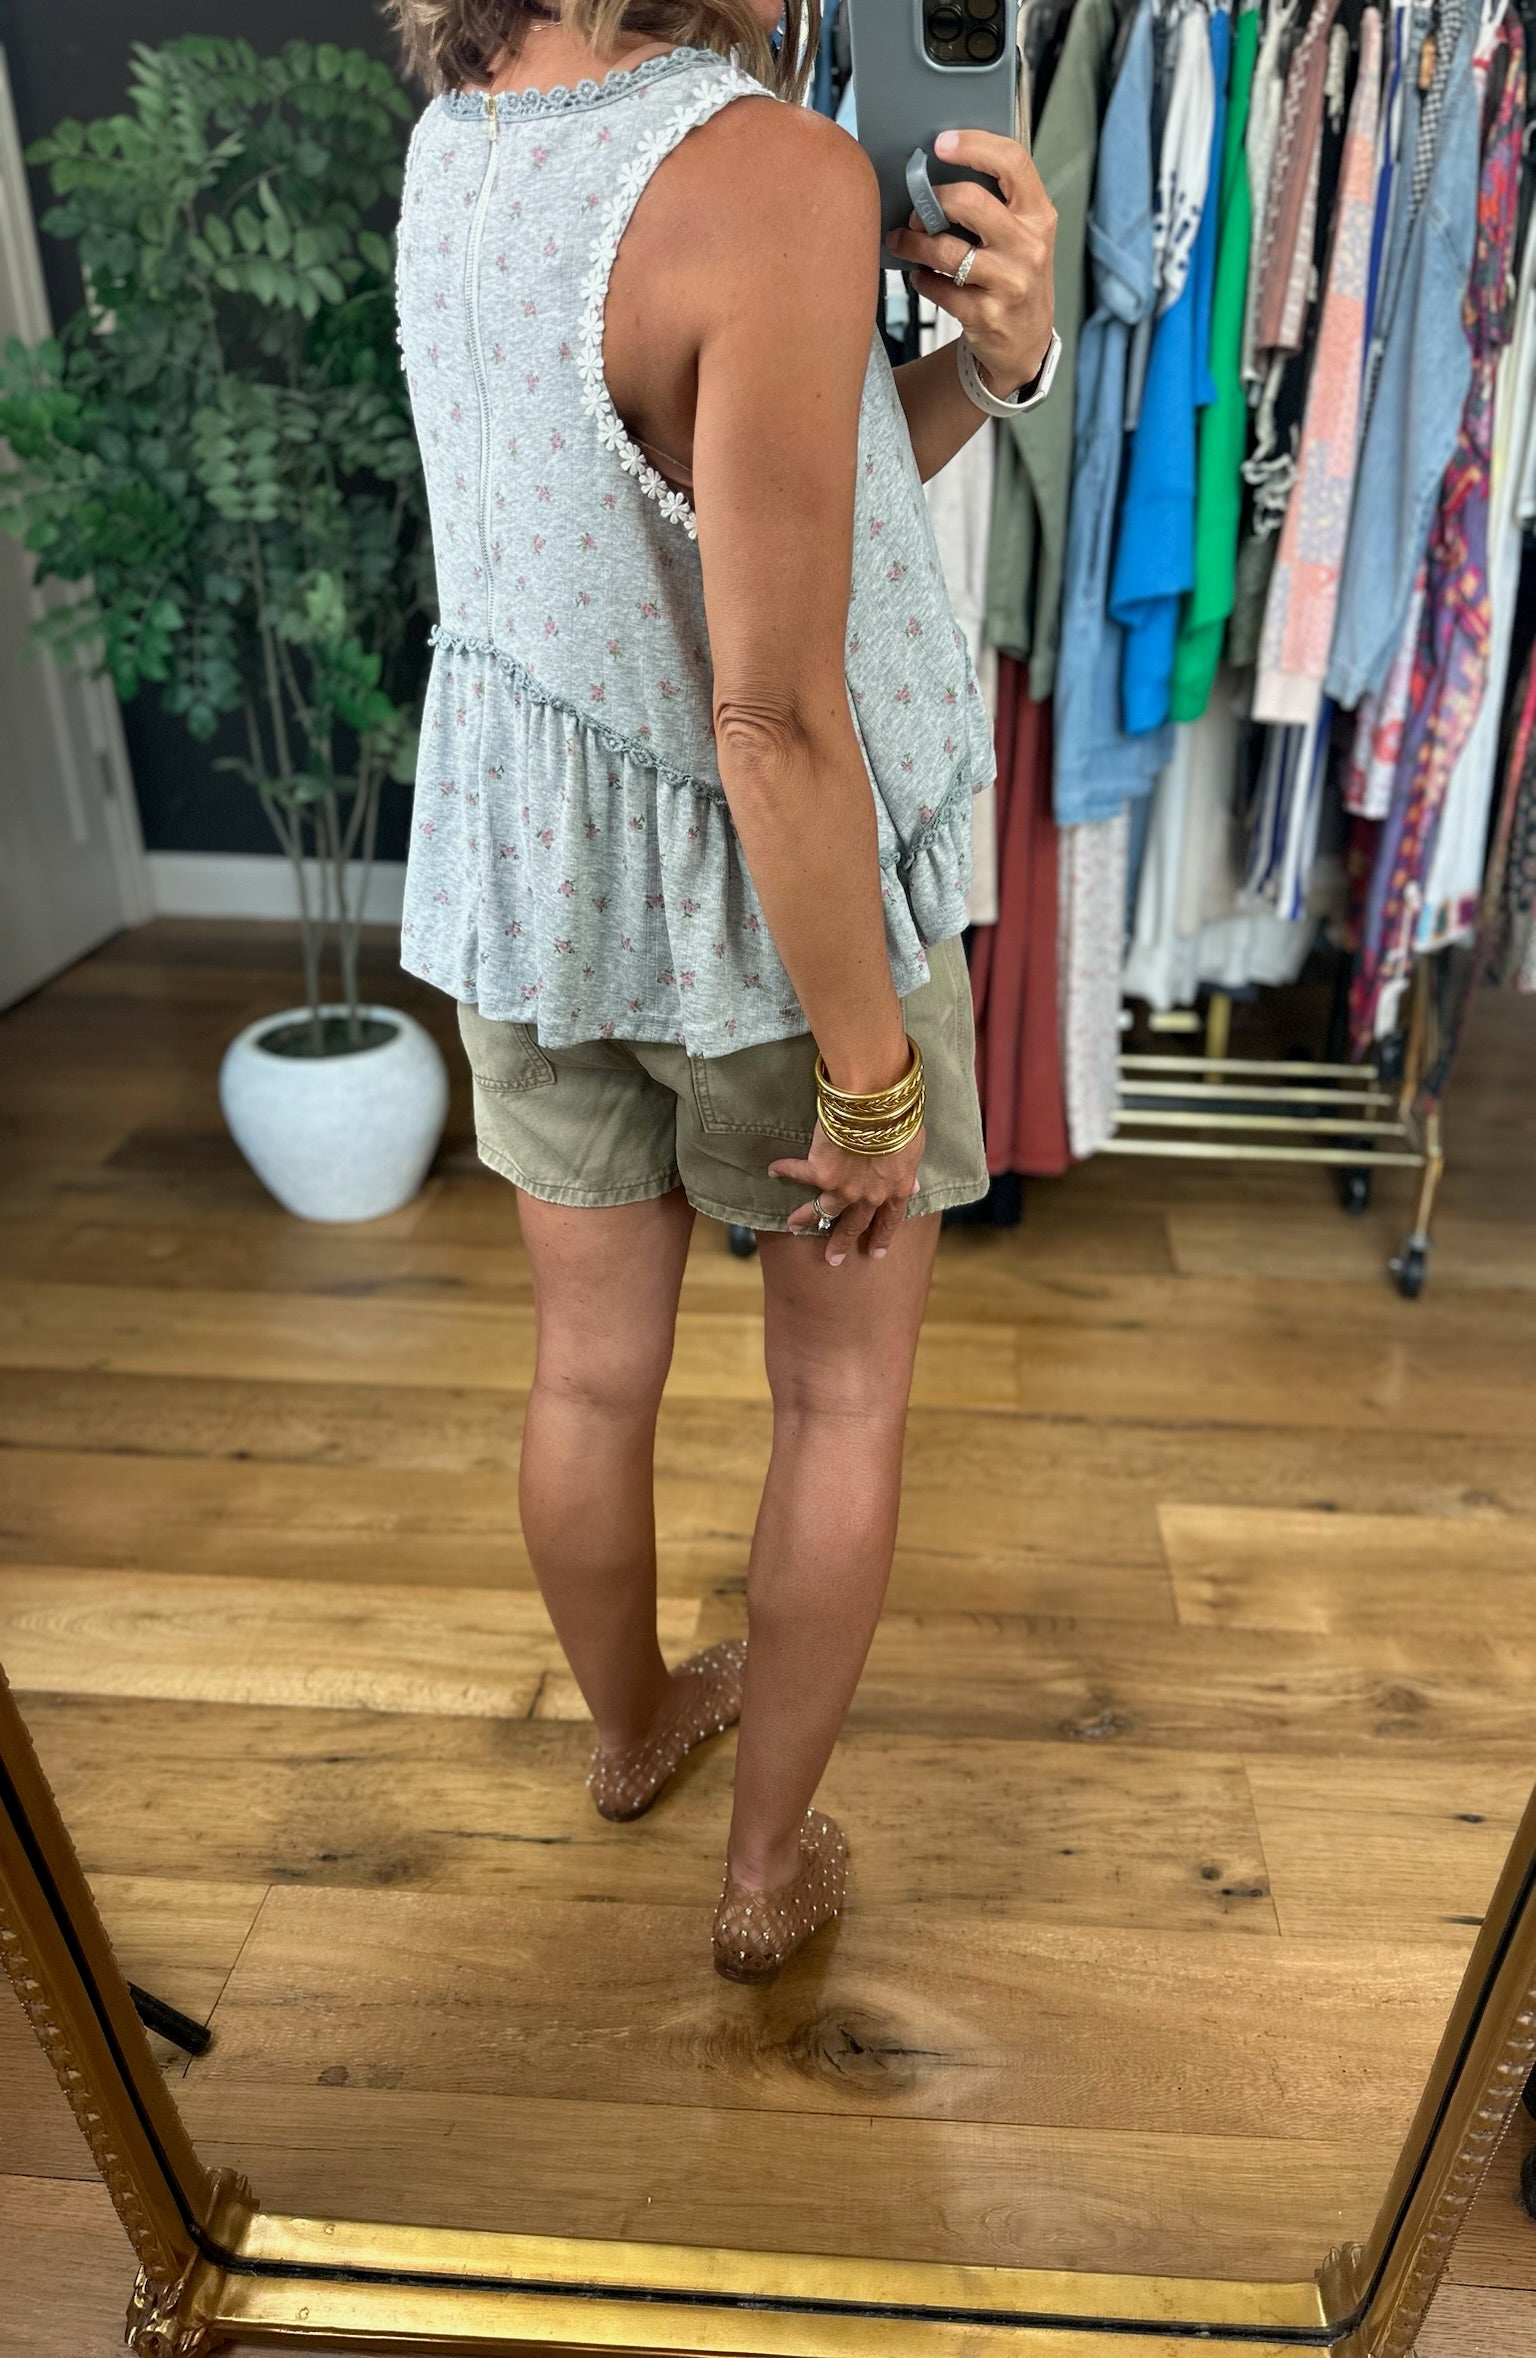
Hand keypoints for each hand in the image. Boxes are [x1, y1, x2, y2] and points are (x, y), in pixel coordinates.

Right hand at [770, 1120, 925, 1266]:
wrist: (877, 1110)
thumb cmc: (901, 1124)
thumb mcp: (915, 1151)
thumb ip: (908, 1172)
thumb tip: (913, 1187)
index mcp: (894, 1190)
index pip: (889, 1220)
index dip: (882, 1237)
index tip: (875, 1253)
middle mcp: (867, 1196)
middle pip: (854, 1224)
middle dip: (842, 1242)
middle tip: (833, 1259)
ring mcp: (842, 1187)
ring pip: (822, 1209)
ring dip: (805, 1217)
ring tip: (792, 1225)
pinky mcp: (819, 1172)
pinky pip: (798, 1173)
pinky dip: (785, 1170)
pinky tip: (773, 1170)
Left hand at [884, 127, 1056, 397]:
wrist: (1027, 341)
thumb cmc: (1015, 274)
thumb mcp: (1023, 234)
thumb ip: (997, 202)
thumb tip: (939, 172)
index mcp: (1039, 215)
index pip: (1012, 163)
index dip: (973, 145)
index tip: (940, 144)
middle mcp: (1029, 247)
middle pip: (969, 202)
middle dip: (931, 202)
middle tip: (915, 211)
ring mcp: (1009, 283)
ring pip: (946, 250)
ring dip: (914, 244)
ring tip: (903, 242)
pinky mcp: (987, 315)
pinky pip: (939, 289)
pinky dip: (922, 280)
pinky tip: (921, 276)